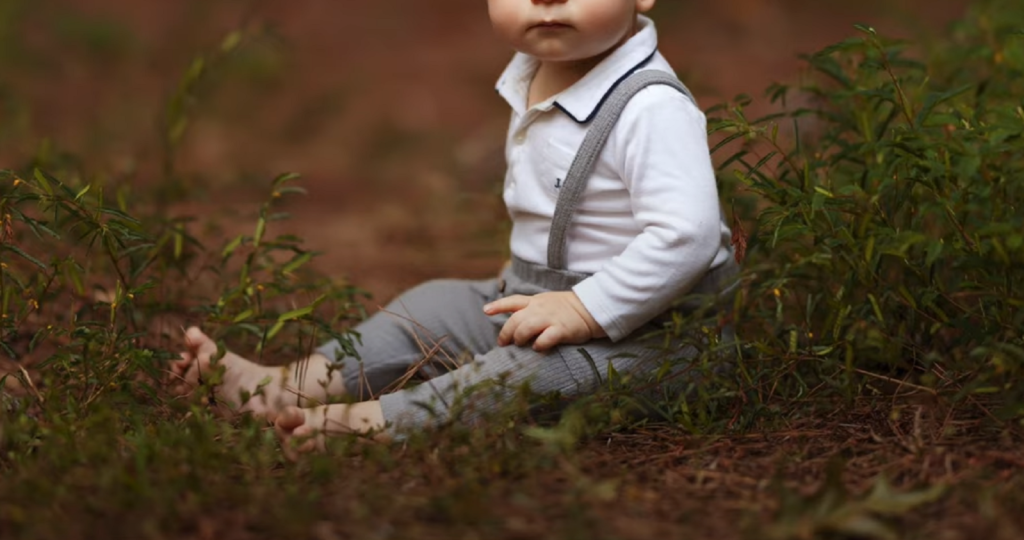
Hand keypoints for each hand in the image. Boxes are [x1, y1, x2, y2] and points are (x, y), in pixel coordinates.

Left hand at [483, 291, 605, 351]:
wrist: (590, 308)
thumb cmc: (566, 308)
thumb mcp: (546, 302)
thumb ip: (530, 309)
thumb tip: (514, 324)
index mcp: (535, 301)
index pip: (513, 301)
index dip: (498, 306)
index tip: (486, 311)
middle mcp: (540, 308)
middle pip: (515, 320)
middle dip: (506, 333)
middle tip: (504, 343)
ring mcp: (550, 318)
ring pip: (526, 328)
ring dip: (519, 338)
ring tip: (520, 345)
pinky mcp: (561, 329)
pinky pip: (545, 338)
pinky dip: (538, 345)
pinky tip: (538, 348)